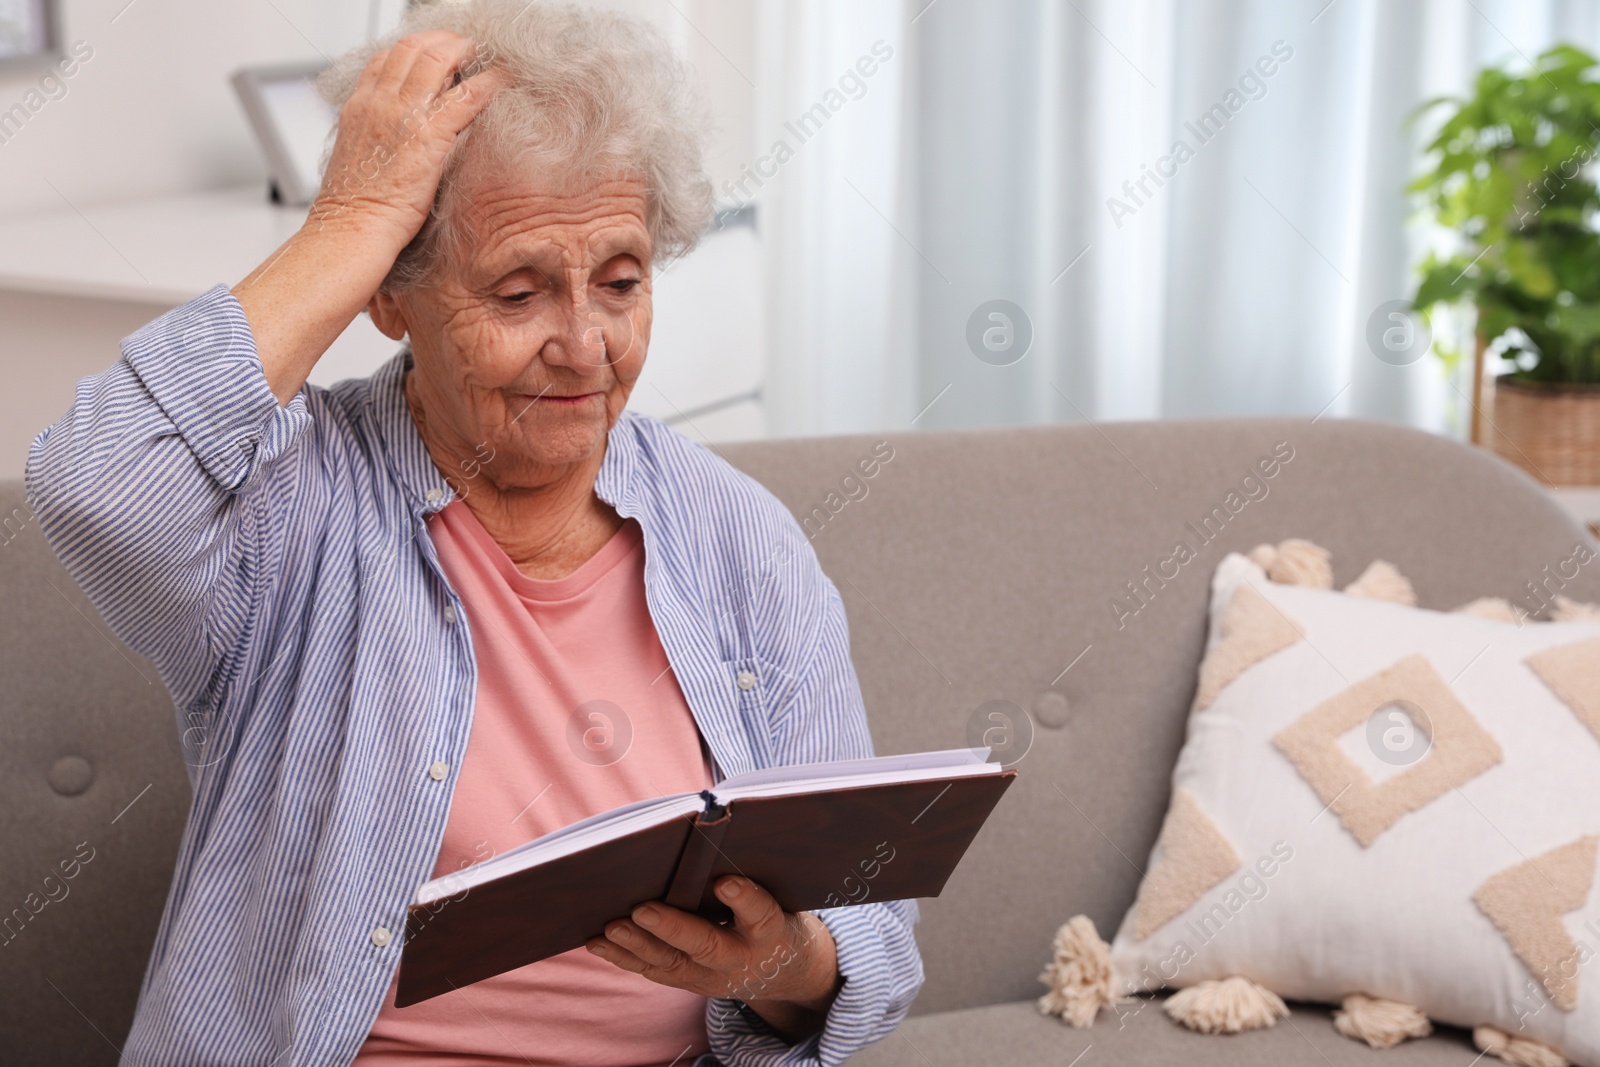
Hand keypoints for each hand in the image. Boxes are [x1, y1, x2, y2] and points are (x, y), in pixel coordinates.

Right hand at [311, 29, 506, 250]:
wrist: (352, 229)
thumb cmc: (356, 208)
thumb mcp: (359, 158)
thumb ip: (376, 136)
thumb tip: (397, 136)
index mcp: (359, 107)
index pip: (386, 58)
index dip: (414, 48)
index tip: (436, 52)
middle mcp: (378, 102)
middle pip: (412, 47)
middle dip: (443, 40)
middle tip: (467, 46)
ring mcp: (403, 115)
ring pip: (437, 59)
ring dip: (465, 50)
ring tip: (486, 54)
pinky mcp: (430, 135)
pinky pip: (466, 96)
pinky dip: (489, 81)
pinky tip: (504, 79)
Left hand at [587, 875, 843, 1041]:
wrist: (786, 970)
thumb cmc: (776, 913)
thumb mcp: (781, 894)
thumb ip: (751, 870)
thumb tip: (710, 822)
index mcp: (771, 931)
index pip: (760, 913)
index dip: (743, 898)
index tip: (724, 881)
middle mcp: (741, 958)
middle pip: (705, 945)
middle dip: (671, 928)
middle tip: (641, 909)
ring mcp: (712, 976)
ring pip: (671, 962)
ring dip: (638, 944)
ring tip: (610, 927)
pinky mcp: (689, 981)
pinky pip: (653, 970)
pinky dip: (624, 957)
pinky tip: (598, 942)